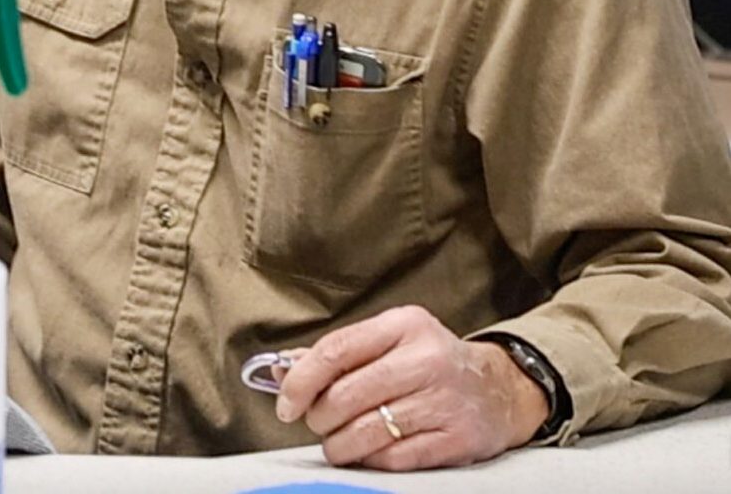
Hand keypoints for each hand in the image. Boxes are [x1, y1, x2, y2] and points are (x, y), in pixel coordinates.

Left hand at [273, 305, 549, 470]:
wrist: (502, 390)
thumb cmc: (432, 363)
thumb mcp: (390, 341)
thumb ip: (338, 354)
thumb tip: (282, 371)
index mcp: (404, 326)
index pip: (335, 350)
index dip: (300, 381)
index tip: (285, 402)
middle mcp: (426, 360)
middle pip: (346, 395)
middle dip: (319, 417)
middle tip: (316, 423)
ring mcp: (444, 401)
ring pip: (366, 431)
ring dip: (339, 444)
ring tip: (336, 443)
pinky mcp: (457, 439)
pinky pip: (394, 458)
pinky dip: (370, 460)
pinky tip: (367, 452)